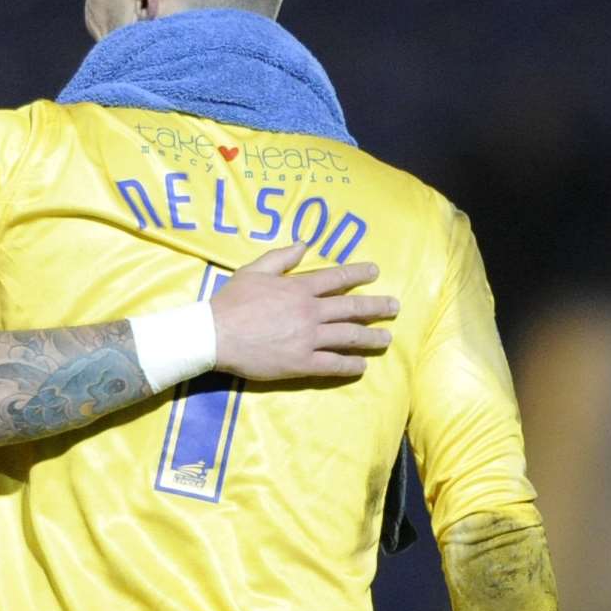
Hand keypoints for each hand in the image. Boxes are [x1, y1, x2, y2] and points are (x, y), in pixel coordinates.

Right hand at [210, 242, 396, 379]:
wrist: (215, 335)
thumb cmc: (231, 301)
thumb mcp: (253, 270)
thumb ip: (280, 257)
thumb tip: (303, 245)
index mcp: (298, 288)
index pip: (336, 278)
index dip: (358, 273)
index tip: (375, 271)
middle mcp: (309, 312)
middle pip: (352, 308)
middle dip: (377, 307)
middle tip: (394, 307)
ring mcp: (308, 339)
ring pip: (349, 337)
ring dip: (371, 337)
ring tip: (386, 339)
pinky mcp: (301, 363)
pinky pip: (332, 364)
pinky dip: (350, 364)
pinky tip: (361, 365)